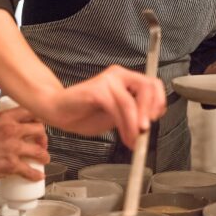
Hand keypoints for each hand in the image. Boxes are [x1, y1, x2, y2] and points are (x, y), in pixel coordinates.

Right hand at [0, 107, 48, 180]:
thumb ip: (1, 123)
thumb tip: (10, 125)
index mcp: (6, 118)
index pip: (31, 112)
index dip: (39, 118)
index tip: (41, 123)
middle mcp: (12, 130)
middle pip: (39, 130)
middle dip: (44, 137)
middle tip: (42, 143)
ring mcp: (13, 148)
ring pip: (38, 151)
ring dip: (44, 156)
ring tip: (44, 159)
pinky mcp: (10, 165)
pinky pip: (28, 170)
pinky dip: (35, 174)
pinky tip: (38, 176)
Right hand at [43, 65, 166, 149]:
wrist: (57, 111)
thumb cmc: (85, 113)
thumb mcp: (116, 116)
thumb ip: (132, 115)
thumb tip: (148, 125)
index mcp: (125, 79)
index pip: (152, 83)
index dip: (159, 101)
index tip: (156, 119)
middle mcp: (118, 75)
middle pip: (147, 87)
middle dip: (150, 111)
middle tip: (146, 131)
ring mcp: (108, 81)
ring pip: (131, 101)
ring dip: (136, 124)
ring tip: (135, 140)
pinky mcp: (97, 90)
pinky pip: (117, 108)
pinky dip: (125, 125)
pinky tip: (124, 137)